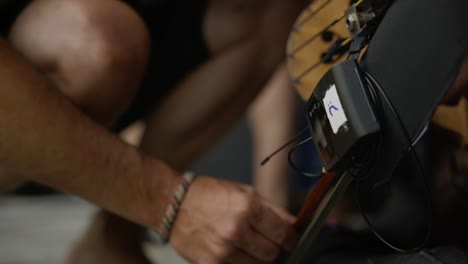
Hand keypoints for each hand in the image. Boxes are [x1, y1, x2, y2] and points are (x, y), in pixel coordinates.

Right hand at [170, 177, 297, 263]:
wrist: (173, 204)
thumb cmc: (208, 195)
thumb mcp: (244, 192)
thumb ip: (272, 209)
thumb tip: (294, 225)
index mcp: (247, 207)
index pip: (283, 233)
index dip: (290, 238)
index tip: (290, 240)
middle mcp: (236, 230)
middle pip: (272, 253)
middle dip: (274, 249)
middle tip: (267, 242)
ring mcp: (222, 250)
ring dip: (258, 259)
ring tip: (248, 246)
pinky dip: (240, 263)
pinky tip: (235, 252)